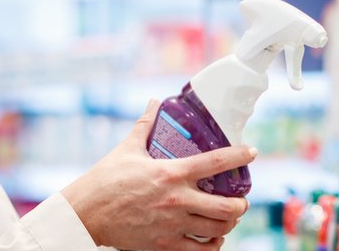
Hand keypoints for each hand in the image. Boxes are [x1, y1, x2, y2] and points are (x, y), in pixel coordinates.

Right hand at [61, 100, 257, 249]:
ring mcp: (172, 225)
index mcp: (171, 172)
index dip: (239, 156)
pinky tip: (212, 239)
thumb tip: (153, 102)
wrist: (86, 213)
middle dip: (240, 205)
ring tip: (229, 219)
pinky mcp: (164, 245)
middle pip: (226, 207)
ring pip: (217, 229)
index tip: (252, 153)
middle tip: (241, 201)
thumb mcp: (127, 148)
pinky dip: (212, 246)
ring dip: (229, 224)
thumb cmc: (105, 179)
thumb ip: (145, 126)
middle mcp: (177, 200)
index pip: (216, 162)